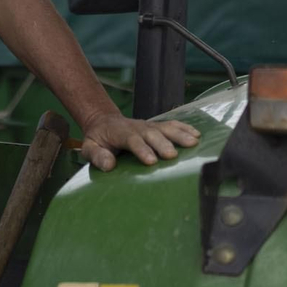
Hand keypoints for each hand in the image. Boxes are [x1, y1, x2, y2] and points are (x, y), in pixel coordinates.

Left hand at [79, 112, 199, 170]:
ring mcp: (148, 125)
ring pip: (164, 127)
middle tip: (172, 156)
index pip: (131, 139)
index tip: (151, 161)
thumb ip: (97, 156)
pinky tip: (196, 134)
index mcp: (119, 132)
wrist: (104, 122)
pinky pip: (171, 125)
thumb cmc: (98, 139)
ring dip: (179, 134)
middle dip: (162, 143)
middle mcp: (136, 127)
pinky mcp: (156, 126)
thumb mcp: (89, 148)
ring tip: (193, 142)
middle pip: (151, 133)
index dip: (142, 149)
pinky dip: (184, 128)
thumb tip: (109, 164)